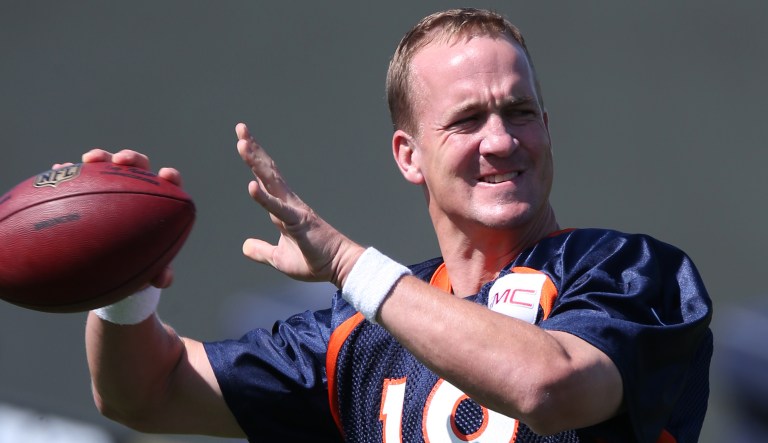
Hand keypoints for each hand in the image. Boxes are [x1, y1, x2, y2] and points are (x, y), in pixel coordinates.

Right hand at [54, 149, 180, 288]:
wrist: (111, 264)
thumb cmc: (137, 264)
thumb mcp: (148, 270)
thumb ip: (158, 273)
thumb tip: (163, 280)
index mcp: (158, 204)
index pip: (169, 184)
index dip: (170, 177)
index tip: (166, 175)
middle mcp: (137, 190)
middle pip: (138, 167)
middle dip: (131, 159)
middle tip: (121, 161)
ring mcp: (112, 186)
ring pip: (108, 165)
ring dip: (99, 158)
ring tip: (87, 160)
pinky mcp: (89, 189)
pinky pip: (79, 177)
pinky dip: (70, 173)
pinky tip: (58, 170)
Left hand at [235, 123, 363, 287]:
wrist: (338, 267)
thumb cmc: (313, 261)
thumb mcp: (279, 258)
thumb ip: (261, 251)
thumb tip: (245, 247)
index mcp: (283, 208)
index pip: (265, 179)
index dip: (254, 159)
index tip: (243, 140)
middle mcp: (288, 203)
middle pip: (267, 171)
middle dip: (254, 150)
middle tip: (241, 129)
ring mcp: (293, 210)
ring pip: (271, 182)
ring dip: (256, 163)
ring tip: (243, 144)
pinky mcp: (297, 223)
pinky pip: (278, 209)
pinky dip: (264, 198)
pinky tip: (252, 186)